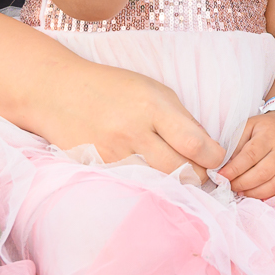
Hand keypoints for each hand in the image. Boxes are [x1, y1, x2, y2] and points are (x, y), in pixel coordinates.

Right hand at [31, 61, 225, 174]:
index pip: (195, 144)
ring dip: (174, 184)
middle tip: (200, 171)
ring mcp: (113, 155)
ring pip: (159, 184)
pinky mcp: (98, 170)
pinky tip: (149, 176)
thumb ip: (181, 119)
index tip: (216, 157)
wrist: (58, 93)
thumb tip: (208, 148)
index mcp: (152, 107)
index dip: (214, 156)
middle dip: (199, 175)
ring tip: (176, 173)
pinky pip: (134, 186)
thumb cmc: (112, 88)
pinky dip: (148, 185)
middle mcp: (133, 133)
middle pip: (181, 172)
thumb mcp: (153, 91)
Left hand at [222, 110, 274, 199]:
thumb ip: (236, 143)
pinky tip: (256, 194)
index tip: (221, 176)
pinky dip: (269, 196)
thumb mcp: (248, 126)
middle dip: (242, 183)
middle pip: (262, 173)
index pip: (250, 155)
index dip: (234, 169)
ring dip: (254, 193)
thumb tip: (226, 165)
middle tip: (229, 185)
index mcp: (268, 136)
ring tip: (241, 192)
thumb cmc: (265, 128)